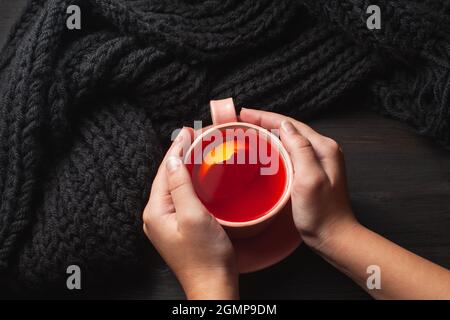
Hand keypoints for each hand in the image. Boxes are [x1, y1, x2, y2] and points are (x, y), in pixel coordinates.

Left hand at [142, 127, 238, 299]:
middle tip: (192, 134)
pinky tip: (195, 176)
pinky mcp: (177, 227)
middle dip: (179, 154)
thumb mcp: (194, 215)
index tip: (186, 131)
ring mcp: (166, 223)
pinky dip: (187, 182)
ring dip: (183, 167)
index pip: (165, 171)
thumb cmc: (206, 255)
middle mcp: (156, 216)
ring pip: (173, 186)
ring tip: (193, 148)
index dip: (176, 149)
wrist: (213, 284)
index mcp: (156, 212)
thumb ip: (181, 186)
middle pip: (167, 177)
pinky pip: (179, 197)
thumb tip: (174, 158)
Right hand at [240, 109, 357, 249]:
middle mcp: (322, 150)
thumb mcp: (310, 179)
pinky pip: (289, 153)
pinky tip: (264, 152)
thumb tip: (285, 126)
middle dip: (265, 122)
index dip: (266, 117)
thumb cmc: (322, 213)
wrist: (333, 236)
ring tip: (249, 131)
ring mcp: (317, 161)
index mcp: (323, 148)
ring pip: (288, 140)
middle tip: (242, 121)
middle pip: (289, 129)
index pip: (290, 124)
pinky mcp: (310, 172)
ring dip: (269, 133)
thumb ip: (300, 149)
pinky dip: (274, 148)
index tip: (245, 113)